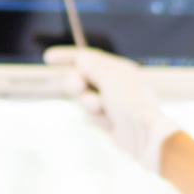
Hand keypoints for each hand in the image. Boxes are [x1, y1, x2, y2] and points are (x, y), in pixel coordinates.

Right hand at [44, 47, 181, 173]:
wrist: (146, 137)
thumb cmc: (131, 104)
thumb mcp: (111, 79)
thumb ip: (93, 67)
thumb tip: (81, 58)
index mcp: (117, 69)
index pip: (87, 57)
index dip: (66, 56)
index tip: (47, 58)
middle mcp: (113, 83)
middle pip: (80, 78)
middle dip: (76, 83)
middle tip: (78, 88)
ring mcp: (110, 103)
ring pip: (83, 98)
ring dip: (89, 104)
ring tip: (102, 110)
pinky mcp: (107, 120)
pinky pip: (89, 116)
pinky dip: (96, 119)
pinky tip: (109, 124)